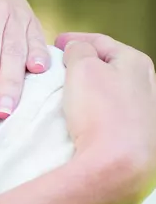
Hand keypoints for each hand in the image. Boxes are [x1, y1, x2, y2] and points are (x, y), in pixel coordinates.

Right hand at [57, 32, 155, 203]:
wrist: (117, 164)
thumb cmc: (101, 113)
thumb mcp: (82, 68)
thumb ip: (78, 49)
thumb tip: (78, 50)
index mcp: (136, 62)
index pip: (100, 41)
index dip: (74, 39)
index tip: (56, 43)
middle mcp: (147, 84)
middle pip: (109, 64)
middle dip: (84, 63)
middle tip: (60, 66)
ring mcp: (146, 110)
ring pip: (112, 88)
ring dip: (91, 86)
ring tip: (68, 91)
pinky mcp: (139, 132)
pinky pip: (113, 110)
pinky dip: (97, 106)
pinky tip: (85, 113)